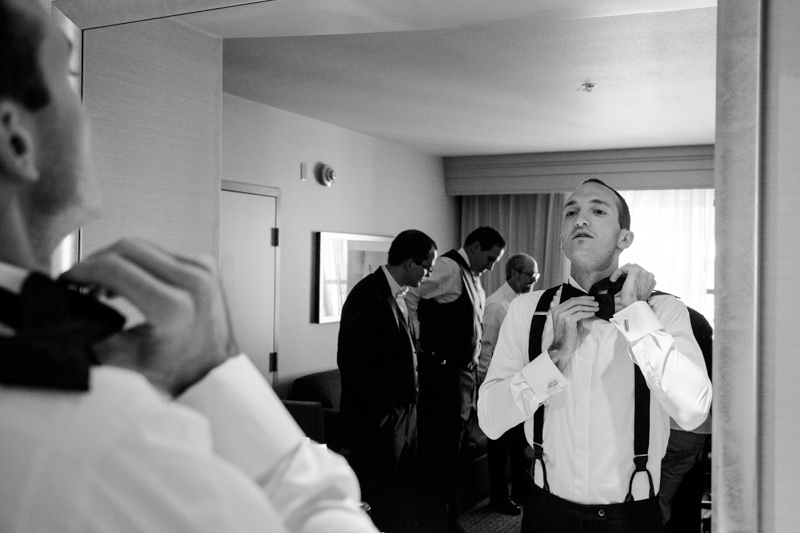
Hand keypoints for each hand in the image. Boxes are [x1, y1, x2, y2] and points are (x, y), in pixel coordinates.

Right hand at [61, 238, 238, 396]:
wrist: (213, 371)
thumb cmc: (176, 369)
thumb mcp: (128, 359)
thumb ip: (94, 337)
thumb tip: (66, 317)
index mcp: (173, 306)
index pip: (115, 268)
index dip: (83, 270)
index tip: (67, 280)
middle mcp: (191, 281)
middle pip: (128, 249)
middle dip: (96, 261)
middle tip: (79, 281)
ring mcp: (202, 270)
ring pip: (144, 247)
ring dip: (116, 260)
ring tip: (100, 285)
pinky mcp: (205, 266)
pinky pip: (161, 253)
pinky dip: (138, 263)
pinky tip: (127, 282)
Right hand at [547, 290, 597, 372]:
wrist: (562, 347)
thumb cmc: (566, 335)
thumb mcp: (569, 321)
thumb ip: (575, 313)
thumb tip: (586, 306)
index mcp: (557, 310)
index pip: (571, 300)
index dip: (582, 298)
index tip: (590, 298)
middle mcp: (558, 311)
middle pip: (575, 301)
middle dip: (587, 301)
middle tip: (595, 302)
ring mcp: (562, 315)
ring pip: (578, 306)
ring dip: (589, 306)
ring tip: (596, 308)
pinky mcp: (568, 320)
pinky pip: (580, 313)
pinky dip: (588, 312)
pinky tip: (593, 313)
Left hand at [610, 263, 655, 309]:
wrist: (633, 304)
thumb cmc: (635, 301)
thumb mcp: (639, 291)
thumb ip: (639, 283)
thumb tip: (631, 281)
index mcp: (651, 280)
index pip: (641, 272)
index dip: (631, 275)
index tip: (624, 280)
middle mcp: (649, 275)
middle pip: (636, 267)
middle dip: (626, 272)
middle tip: (619, 278)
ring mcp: (642, 272)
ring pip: (630, 266)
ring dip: (621, 271)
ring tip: (615, 278)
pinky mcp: (634, 272)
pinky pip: (624, 268)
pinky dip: (617, 272)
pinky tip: (613, 279)